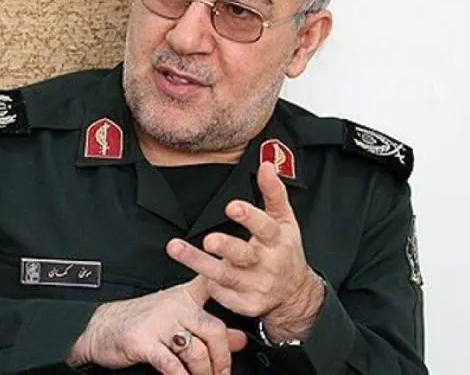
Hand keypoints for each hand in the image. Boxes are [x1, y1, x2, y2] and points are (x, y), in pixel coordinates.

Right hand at [68, 276, 247, 374]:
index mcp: (185, 296)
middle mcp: (174, 305)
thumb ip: (211, 328)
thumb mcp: (179, 318)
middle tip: (223, 373)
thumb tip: (241, 339)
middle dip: (223, 358)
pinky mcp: (144, 340)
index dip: (232, 287)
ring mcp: (159, 322)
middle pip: (214, 329)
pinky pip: (171, 363)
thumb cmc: (145, 321)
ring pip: (196, 350)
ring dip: (205, 373)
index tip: (249, 295)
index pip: (214, 286)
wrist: (104, 327)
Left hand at [166, 162, 323, 341]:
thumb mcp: (285, 219)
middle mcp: (267, 263)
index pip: (265, 226)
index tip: (231, 206)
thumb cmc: (284, 249)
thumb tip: (265, 164)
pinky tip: (197, 275)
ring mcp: (257, 286)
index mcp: (278, 239)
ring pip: (224, 275)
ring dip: (197, 262)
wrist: (295, 292)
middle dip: (226, 248)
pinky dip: (209, 285)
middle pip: (244, 255)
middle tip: (209, 240)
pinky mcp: (246, 304)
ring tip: (174, 248)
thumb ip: (274, 192)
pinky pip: (222, 294)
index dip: (249, 217)